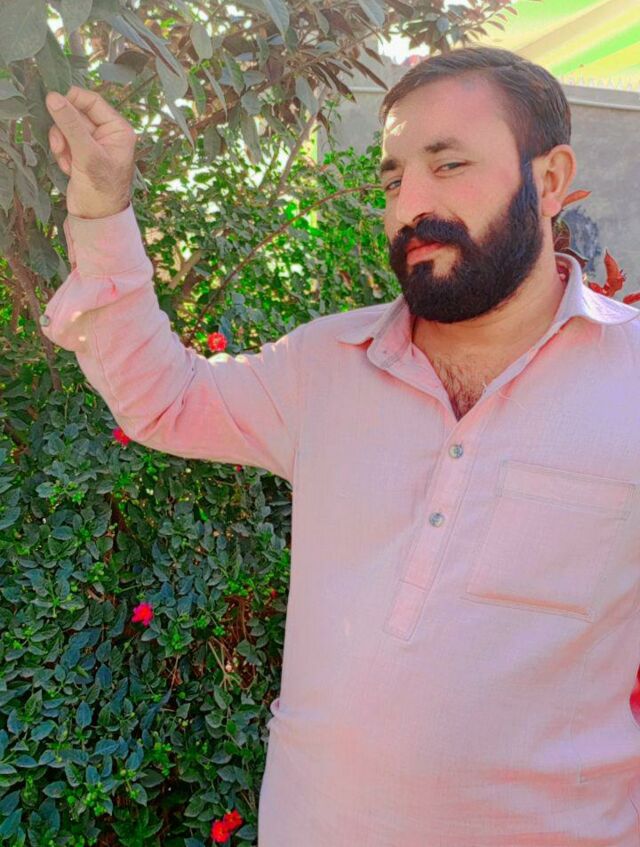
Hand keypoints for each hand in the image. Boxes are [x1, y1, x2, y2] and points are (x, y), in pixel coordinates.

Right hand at [46, 86, 136, 218]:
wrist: (97, 217)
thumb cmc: (101, 188)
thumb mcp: (87, 154)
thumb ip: (71, 125)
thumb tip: (53, 97)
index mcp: (118, 129)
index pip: (92, 101)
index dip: (72, 101)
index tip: (54, 106)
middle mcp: (107, 133)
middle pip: (76, 113)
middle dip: (64, 130)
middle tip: (60, 146)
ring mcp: (93, 143)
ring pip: (67, 127)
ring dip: (61, 143)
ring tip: (66, 161)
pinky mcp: (81, 153)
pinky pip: (64, 141)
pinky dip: (62, 153)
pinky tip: (68, 168)